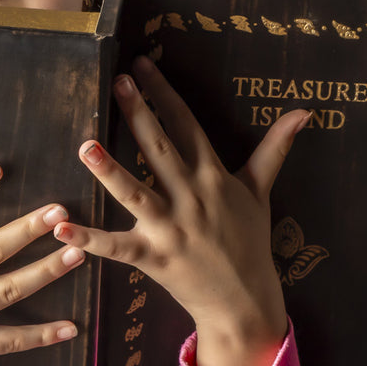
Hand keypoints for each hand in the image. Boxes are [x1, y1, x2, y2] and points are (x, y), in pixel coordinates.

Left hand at [55, 56, 310, 365]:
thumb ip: (274, 148)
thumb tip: (304, 111)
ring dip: (110, 171)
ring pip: (136, 193)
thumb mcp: (260, 192)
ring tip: (85, 146)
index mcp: (213, 176)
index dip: (164, 94)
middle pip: (160, 149)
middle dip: (138, 114)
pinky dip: (89, 239)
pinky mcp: (154, 258)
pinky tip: (62, 227)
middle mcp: (191, 197)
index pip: (186, 125)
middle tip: (118, 83)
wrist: (245, 300)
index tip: (143, 66)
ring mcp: (171, 229)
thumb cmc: (249, 242)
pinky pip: (116, 247)